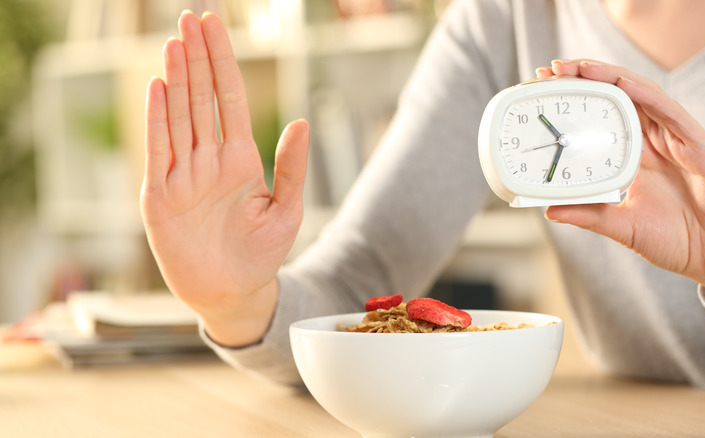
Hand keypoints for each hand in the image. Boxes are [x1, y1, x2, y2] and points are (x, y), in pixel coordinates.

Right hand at [141, 11, 308, 345]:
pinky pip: (159, 151)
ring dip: (176, 78)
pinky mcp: (160, 197)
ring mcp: (183, 176)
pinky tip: (158, 88)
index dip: (224, 63)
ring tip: (174, 42)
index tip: (216, 27)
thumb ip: (291, 168)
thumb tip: (300, 122)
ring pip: (179, 117)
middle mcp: (209, 161)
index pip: (231, 99)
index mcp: (240, 159)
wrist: (234, 293)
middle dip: (197, 58)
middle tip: (190, 18)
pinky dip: (158, 120)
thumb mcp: (285, 210)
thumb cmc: (261, 254)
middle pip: (201, 99)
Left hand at [536, 59, 704, 307]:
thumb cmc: (674, 240)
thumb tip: (549, 209)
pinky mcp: (701, 148)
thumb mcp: (620, 226)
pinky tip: (625, 84)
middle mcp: (656, 141)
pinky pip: (673, 115)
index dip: (579, 98)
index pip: (604, 115)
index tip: (545, 86)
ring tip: (582, 68)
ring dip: (613, 78)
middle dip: (588, 77)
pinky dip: (648, 96)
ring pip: (644, 96)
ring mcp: (679, 141)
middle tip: (554, 68)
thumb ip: (588, 215)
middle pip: (620, 97)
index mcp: (636, 155)